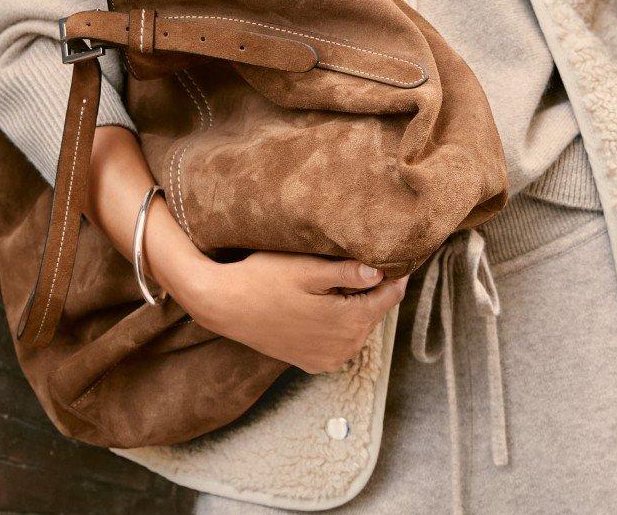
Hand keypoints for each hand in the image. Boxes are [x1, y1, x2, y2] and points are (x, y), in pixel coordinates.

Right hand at [167, 248, 410, 374]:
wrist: (222, 305)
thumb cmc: (262, 279)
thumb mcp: (306, 268)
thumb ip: (346, 272)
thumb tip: (381, 272)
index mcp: (348, 323)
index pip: (390, 297)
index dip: (394, 274)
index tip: (394, 254)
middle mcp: (343, 349)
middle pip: (374, 312)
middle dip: (373, 289)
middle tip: (365, 260)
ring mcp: (327, 360)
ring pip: (358, 327)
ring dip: (355, 305)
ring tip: (341, 278)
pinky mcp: (311, 362)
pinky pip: (339, 341)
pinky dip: (339, 322)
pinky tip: (323, 302)